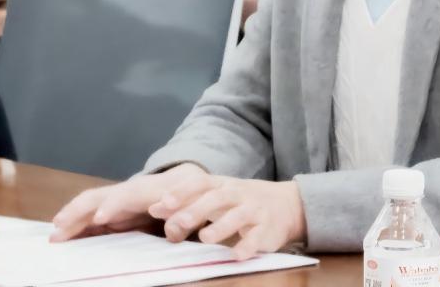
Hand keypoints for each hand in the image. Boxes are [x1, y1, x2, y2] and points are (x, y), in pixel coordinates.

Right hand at [51, 163, 206, 241]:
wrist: (188, 181)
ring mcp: (117, 199)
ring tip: (55, 235)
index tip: (100, 217)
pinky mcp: (113, 211)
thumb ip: (182, 218)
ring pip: (89, 204)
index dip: (112, 205)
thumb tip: (172, 231)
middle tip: (59, 227)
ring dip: (71, 218)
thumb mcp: (190, 203)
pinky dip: (76, 224)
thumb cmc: (188, 194)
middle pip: (97, 196)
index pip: (126, 195)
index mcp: (147, 189)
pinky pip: (90, 214)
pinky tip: (63, 235)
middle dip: (78, 211)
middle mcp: (126, 191)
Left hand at [146, 173, 305, 259]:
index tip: (162, 203)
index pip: (201, 183)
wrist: (286, 205)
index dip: (182, 192)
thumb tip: (154, 208)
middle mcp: (238, 194)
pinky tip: (236, 255)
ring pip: (239, 215)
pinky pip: (258, 237)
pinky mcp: (268, 229)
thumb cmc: (240, 203)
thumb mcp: (215, 198)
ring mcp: (255, 210)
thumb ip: (186, 203)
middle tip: (178, 222)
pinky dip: (248, 246)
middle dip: (198, 209)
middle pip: (218, 198)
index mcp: (222, 185)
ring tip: (205, 238)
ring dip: (222, 226)